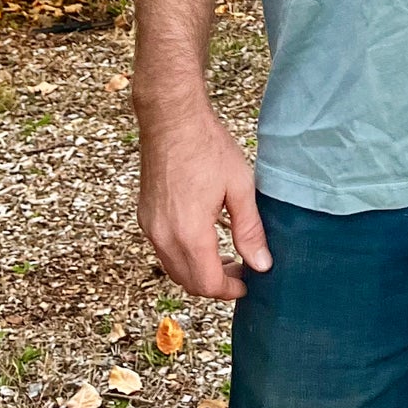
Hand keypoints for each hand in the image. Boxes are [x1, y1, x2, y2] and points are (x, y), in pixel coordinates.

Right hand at [137, 99, 269, 299]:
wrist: (172, 118)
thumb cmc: (207, 146)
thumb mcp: (239, 187)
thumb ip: (250, 230)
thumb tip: (262, 264)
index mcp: (190, 233)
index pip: (208, 283)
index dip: (229, 290)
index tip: (247, 284)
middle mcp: (164, 236)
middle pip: (188, 282)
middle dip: (215, 284)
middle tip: (240, 270)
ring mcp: (150, 227)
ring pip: (173, 268)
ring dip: (198, 272)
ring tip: (225, 257)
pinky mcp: (145, 216)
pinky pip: (163, 250)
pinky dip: (183, 256)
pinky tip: (203, 239)